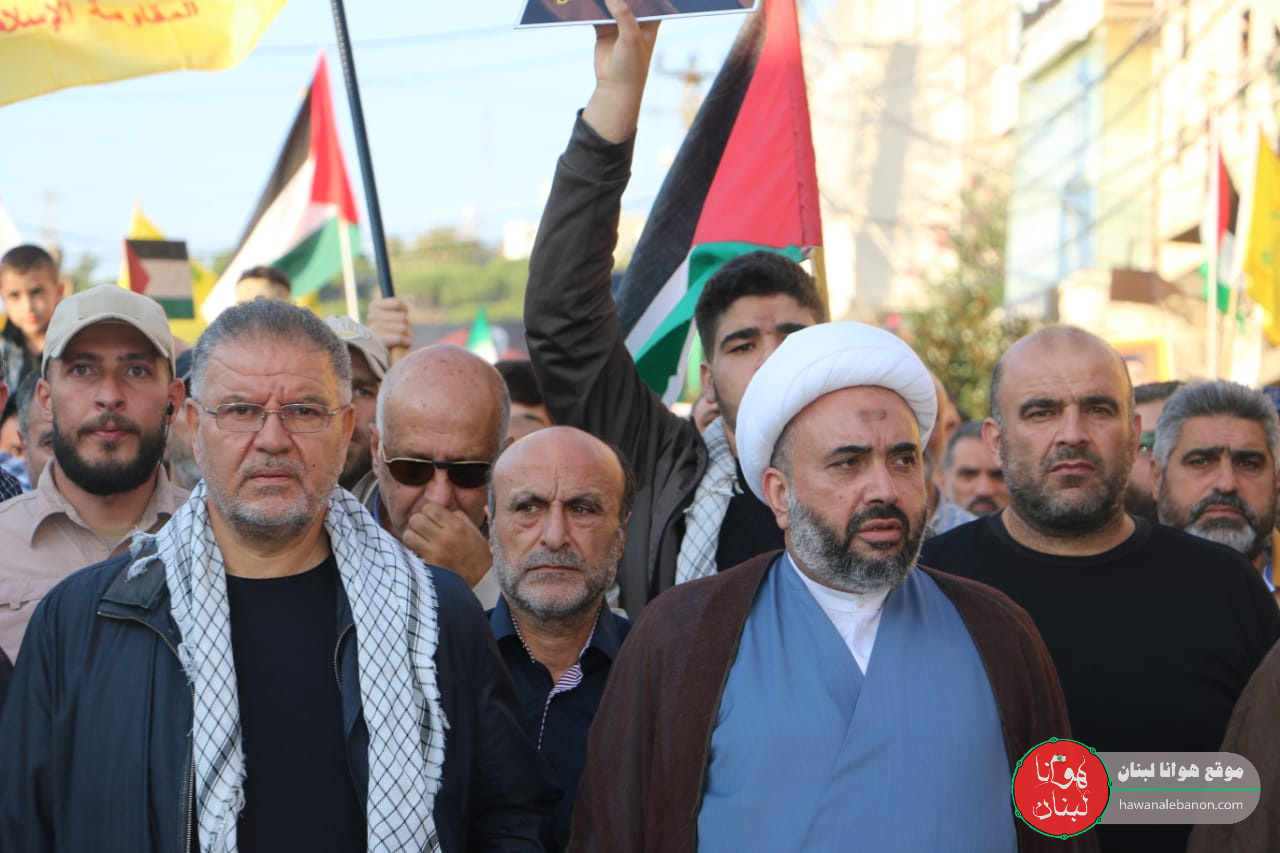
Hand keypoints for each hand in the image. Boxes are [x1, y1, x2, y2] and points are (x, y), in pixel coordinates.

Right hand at [364, 297, 412, 357]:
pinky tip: (403, 344)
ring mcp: (373, 329)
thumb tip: (405, 307)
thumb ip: (398, 309)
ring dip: (407, 335)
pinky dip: (406, 342)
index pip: (398, 303)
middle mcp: (371, 316)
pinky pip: (400, 338)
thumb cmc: (390, 333)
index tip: (401, 316)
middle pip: (403, 317)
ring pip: (403, 328)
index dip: (404, 310)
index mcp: (374, 306)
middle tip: (400, 332)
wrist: (380, 355)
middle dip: (406, 325)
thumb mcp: (392, 317)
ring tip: (401, 339)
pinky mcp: (378, 341)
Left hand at [401, 503, 492, 587]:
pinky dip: (413, 551)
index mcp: (456, 526)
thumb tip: (441, 510)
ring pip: (408, 535)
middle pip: (415, 519)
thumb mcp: (474, 530)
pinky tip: (421, 552)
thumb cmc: (479, 555)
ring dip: (412, 536)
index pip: (429, 508)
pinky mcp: (429, 566)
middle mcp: (444, 538)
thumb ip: (458, 516)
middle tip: (424, 529)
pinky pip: (410, 552)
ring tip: (420, 540)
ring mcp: (435, 553)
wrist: (484, 581)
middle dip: (418, 522)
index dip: (429, 512)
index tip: (433, 518)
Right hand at [582, 0, 659, 143]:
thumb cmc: (632, 65)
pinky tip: (583, 0)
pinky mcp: (604, 27)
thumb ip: (623, 15)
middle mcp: (636, 17)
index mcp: (651, 18)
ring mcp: (619, 21)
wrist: (616, 87)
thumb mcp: (631, 38)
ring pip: (610, 1)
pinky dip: (590, 5)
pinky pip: (596, 11)